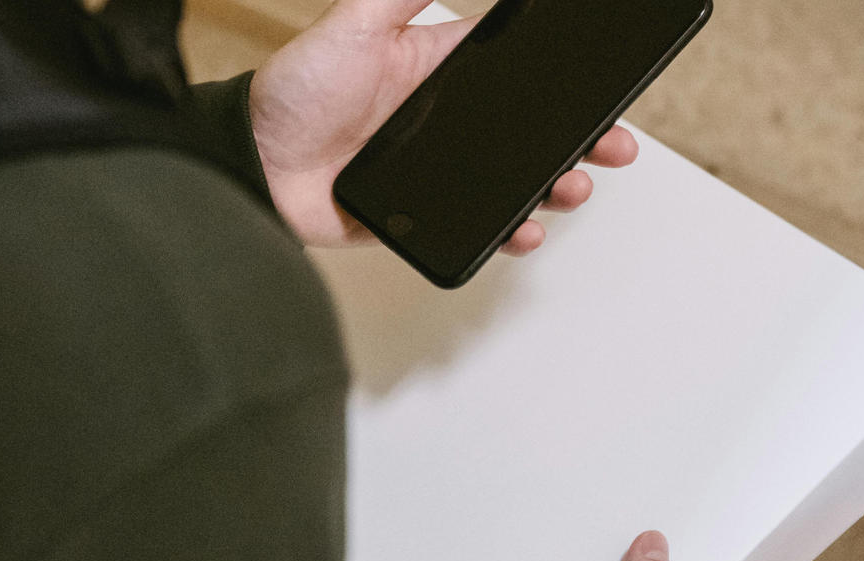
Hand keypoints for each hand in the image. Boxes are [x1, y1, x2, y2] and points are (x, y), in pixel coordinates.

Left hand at [248, 0, 638, 255]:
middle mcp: (444, 122)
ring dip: (554, 186)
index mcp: (435, 69)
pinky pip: (478, 227)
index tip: (602, 86)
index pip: (516, 71)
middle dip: (579, 140)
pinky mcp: (421, 217)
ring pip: (515, 182)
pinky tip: (527, 228)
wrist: (251, 168)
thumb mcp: (353, 25)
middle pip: (530, 132)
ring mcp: (437, 173)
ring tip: (571, 186)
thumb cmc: (291, 93)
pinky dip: (509, 232)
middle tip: (612, 146)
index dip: (563, 81)